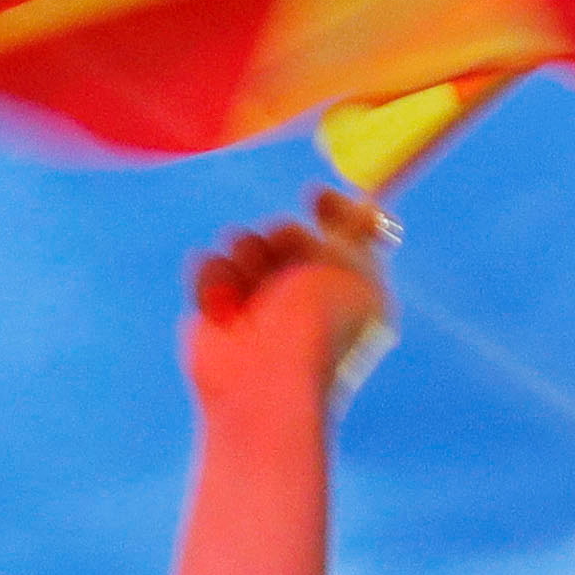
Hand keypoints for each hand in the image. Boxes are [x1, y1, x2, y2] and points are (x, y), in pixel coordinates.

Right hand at [181, 193, 394, 425]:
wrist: (263, 377)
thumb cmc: (317, 326)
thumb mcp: (354, 269)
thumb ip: (357, 232)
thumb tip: (364, 209)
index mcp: (348, 286)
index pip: (343, 234)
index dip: (333, 208)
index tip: (316, 196)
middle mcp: (305, 292)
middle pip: (287, 231)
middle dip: (284, 241)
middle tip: (289, 268)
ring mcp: (260, 299)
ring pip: (244, 240)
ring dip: (248, 259)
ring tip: (256, 293)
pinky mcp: (219, 307)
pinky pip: (210, 264)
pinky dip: (215, 282)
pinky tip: (226, 307)